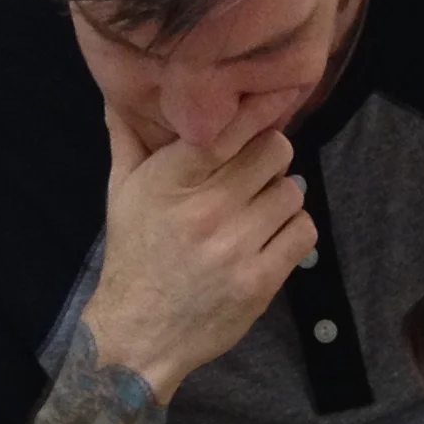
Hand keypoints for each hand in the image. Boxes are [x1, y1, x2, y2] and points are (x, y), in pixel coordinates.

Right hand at [85, 107, 317, 399]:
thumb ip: (128, 138)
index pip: (230, 127)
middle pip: (273, 152)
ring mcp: (236, 247)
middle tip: (258, 170)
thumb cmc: (134, 256)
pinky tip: (274, 234)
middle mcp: (207, 208)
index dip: (259, 110)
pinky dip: (294, 228)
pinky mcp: (260, 281)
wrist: (142, 332)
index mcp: (171, 179)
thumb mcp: (121, 192)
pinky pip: (302, 232)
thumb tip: (121, 90)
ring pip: (292, 191)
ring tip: (263, 208)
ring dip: (283, 195)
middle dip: (270, 155)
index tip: (272, 100)